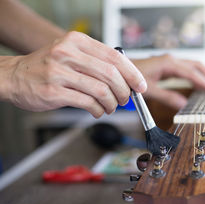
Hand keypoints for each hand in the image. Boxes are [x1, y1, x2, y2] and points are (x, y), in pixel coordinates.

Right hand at [0, 31, 146, 117]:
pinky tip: (98, 111)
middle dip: (124, 91)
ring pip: (101, 91)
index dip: (132, 73)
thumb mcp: (71, 53)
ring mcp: (59, 72)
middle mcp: (67, 53)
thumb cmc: (47, 67)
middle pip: (111, 75)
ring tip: (110, 107)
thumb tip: (128, 79)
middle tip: (124, 100)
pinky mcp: (54, 92)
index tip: (140, 86)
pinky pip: (88, 103)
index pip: (114, 57)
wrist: (14, 76)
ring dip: (111, 104)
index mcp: (76, 41)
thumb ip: (96, 62)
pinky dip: (99, 110)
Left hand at [132, 54, 204, 109]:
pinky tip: (199, 85)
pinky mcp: (167, 66)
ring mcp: (170, 62)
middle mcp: (171, 60)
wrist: (119, 70)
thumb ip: (167, 97)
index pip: (192, 73)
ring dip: (204, 75)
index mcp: (168, 64)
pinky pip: (186, 70)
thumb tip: (183, 105)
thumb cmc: (131, 79)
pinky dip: (196, 77)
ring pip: (193, 66)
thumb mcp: (149, 91)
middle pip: (197, 66)